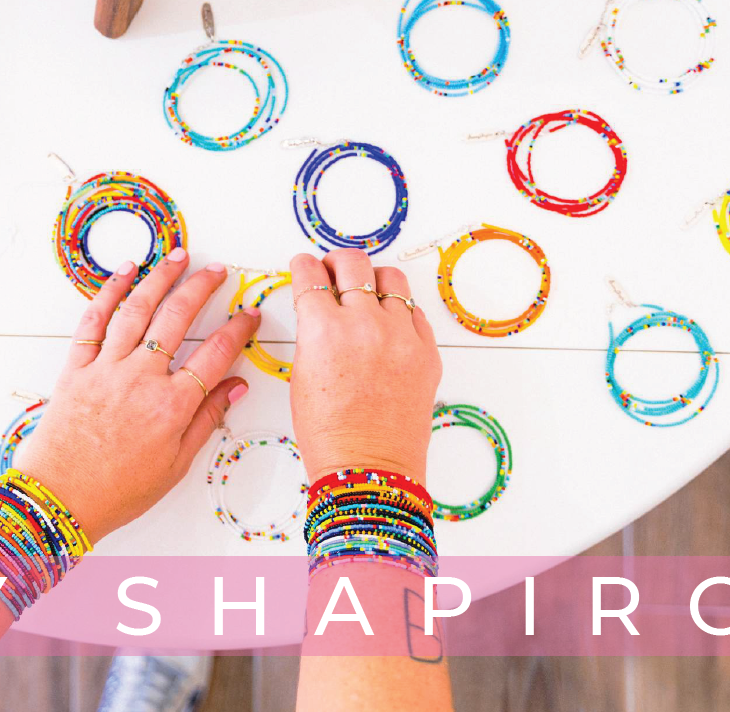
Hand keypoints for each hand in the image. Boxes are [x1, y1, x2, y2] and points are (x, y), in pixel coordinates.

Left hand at [12, 249, 259, 539]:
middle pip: (178, 318)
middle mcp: (142, 378)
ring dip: (161, 277)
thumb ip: (206, 421)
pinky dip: (109, 292)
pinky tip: (125, 273)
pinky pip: (94, 321)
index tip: (249, 314)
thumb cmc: (115, 491)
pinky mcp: (77, 368)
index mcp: (172, 406)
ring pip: (138, 309)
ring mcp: (107, 368)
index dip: (238, 329)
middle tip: (217, 271)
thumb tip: (235, 388)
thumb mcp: (175, 466)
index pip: (216, 354)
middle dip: (202, 287)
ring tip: (178, 257)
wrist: (59, 499)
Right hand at [287, 249, 440, 482]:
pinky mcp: (427, 351)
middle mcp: (364, 323)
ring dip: (372, 279)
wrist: (368, 467)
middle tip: (332, 271)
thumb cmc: (329, 433)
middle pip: (351, 263)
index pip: (309, 275)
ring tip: (366, 292)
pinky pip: (414, 313)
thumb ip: (313, 334)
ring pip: (390, 279)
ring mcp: (400, 335)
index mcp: (323, 329)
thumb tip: (320, 312)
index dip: (303, 267)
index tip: (304, 267)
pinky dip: (399, 311)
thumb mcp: (302, 375)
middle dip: (336, 262)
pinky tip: (389, 324)